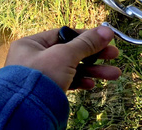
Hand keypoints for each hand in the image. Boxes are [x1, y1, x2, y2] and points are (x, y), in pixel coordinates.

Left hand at [4, 26, 120, 91]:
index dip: (85, 36)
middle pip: (69, 52)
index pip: (62, 34)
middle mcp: (33, 58)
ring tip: (114, 74)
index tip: (104, 38)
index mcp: (31, 44)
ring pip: (70, 68)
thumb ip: (86, 43)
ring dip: (92, 70)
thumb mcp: (64, 55)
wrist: (27, 110)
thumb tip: (107, 31)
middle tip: (114, 55)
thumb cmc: (40, 76)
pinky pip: (65, 82)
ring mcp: (39, 75)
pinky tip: (91, 84)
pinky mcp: (45, 90)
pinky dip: (79, 82)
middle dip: (94, 55)